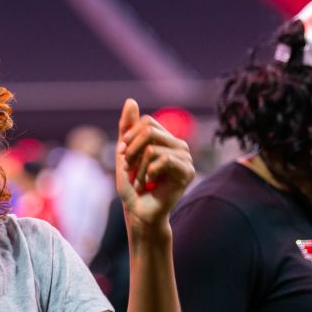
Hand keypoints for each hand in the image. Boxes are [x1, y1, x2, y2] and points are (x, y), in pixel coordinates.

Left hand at [115, 99, 194, 228]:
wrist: (139, 212)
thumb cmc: (132, 185)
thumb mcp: (124, 153)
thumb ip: (127, 127)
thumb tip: (130, 100)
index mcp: (166, 138)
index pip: (146, 122)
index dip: (129, 137)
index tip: (123, 156)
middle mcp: (179, 145)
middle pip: (149, 131)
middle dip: (131, 152)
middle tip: (129, 170)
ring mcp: (186, 158)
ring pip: (152, 148)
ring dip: (138, 168)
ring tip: (140, 181)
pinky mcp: (188, 172)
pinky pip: (163, 160)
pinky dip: (148, 173)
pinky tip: (150, 183)